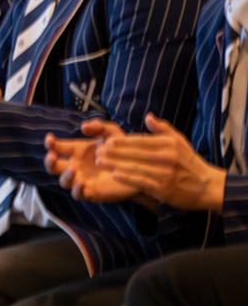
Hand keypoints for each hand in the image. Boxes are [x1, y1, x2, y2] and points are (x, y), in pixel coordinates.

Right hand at [45, 120, 135, 202]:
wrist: (139, 170)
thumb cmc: (122, 150)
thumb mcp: (112, 133)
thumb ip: (99, 126)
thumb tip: (83, 127)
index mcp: (77, 151)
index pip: (56, 148)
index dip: (50, 143)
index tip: (50, 138)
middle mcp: (76, 166)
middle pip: (53, 166)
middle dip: (49, 161)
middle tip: (52, 156)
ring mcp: (82, 180)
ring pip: (64, 182)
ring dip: (65, 176)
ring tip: (73, 169)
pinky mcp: (92, 192)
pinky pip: (78, 194)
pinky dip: (77, 190)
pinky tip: (81, 183)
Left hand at [93, 113, 225, 211]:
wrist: (207, 187)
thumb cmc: (190, 163)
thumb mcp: (180, 142)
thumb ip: (162, 129)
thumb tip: (148, 116)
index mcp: (169, 144)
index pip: (140, 140)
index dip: (122, 141)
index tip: (106, 141)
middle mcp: (167, 157)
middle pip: (135, 152)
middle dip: (114, 151)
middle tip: (97, 150)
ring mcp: (165, 173)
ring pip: (135, 166)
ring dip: (115, 163)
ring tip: (99, 161)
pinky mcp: (163, 188)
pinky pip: (141, 181)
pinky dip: (127, 177)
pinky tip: (114, 174)